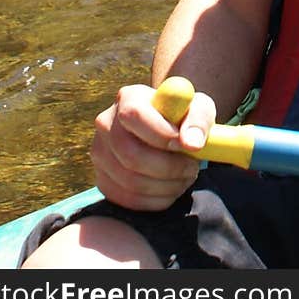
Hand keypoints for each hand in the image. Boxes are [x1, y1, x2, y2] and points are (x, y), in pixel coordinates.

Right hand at [90, 82, 216, 211]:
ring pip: (131, 182)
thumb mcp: (198, 108)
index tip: (185, 146)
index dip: (161, 134)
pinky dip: (156, 200)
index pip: (134, 115)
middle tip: (192, 168)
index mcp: (128, 98)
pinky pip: (128, 199)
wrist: (166, 131)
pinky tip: (171, 187)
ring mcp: (100, 154)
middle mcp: (106, 124)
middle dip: (168, 167)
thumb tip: (192, 144)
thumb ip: (199, 120)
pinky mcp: (102, 180)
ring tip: (186, 176)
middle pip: (130, 155)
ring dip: (167, 185)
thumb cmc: (183, 117)